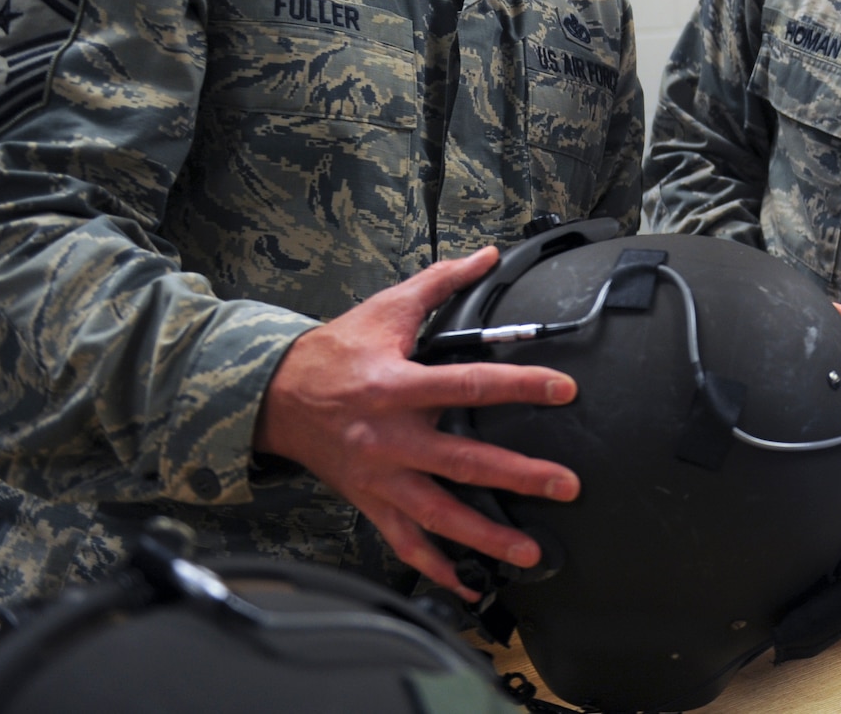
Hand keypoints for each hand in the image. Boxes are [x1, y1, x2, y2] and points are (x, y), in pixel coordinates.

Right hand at [254, 246, 580, 598]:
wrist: (273, 397)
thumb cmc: (335, 351)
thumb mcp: (387, 308)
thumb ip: (442, 282)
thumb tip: (488, 255)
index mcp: (397, 387)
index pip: (470, 387)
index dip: (520, 387)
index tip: (564, 390)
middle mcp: (390, 438)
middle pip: (464, 463)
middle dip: (519, 477)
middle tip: (566, 486)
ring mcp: (380, 478)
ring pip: (439, 517)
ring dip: (487, 537)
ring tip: (532, 551)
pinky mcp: (370, 503)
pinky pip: (405, 545)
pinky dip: (437, 570)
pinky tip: (471, 585)